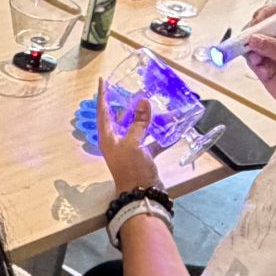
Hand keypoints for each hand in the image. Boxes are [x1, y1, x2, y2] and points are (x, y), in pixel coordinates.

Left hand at [95, 78, 160, 192]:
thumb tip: (142, 102)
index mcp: (108, 137)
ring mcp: (131, 150)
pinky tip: (172, 129)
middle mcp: (117, 142)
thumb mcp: (133, 143)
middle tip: (136, 90)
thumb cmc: (131, 170)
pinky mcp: (144, 157)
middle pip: (121, 118)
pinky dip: (161, 136)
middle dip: (128, 105)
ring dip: (148, 119)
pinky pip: (153, 142)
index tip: (102, 80)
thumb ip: (138, 123)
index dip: (102, 95)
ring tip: (156, 105)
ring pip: (139, 129)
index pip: (103, 111)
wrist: (141, 195)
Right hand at [241, 5, 275, 114]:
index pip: (274, 14)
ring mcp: (272, 54)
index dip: (263, 16)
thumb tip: (254, 38)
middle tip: (248, 41)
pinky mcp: (265, 68)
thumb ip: (274, 48)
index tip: (256, 24)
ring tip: (258, 60)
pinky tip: (263, 70)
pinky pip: (252, 60)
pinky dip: (253, 63)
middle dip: (252, 34)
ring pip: (252, 44)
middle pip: (259, 28)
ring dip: (250, 50)